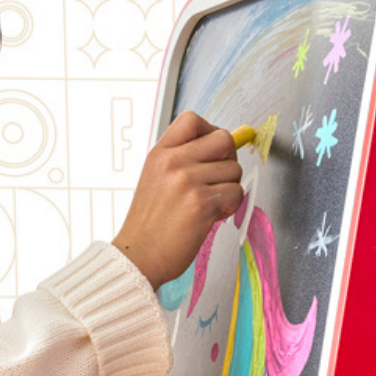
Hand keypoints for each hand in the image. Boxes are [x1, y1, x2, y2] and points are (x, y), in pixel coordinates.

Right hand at [112, 111, 243, 284]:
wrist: (139, 255)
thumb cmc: (150, 223)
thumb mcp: (155, 178)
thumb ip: (182, 159)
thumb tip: (224, 145)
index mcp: (160, 153)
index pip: (192, 120)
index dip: (210, 131)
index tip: (211, 151)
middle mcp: (173, 162)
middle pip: (224, 139)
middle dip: (229, 160)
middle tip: (217, 179)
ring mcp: (187, 181)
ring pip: (234, 170)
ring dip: (229, 188)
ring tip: (209, 203)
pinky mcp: (202, 203)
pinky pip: (236, 193)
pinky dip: (230, 206)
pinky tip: (212, 215)